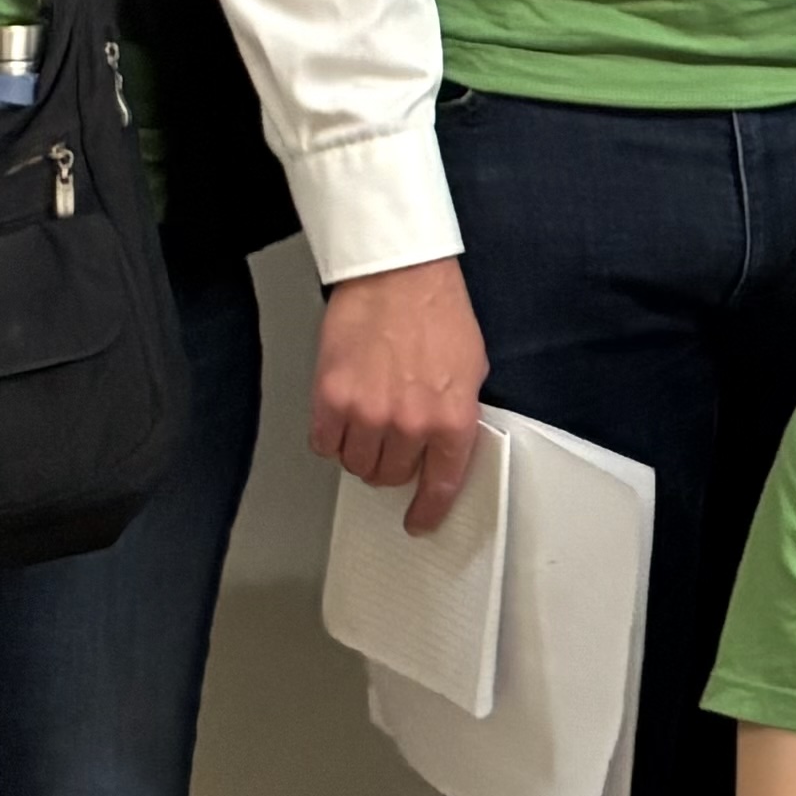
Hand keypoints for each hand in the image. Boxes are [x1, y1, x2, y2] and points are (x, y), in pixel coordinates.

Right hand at [314, 257, 488, 527]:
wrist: (397, 274)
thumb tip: (444, 446)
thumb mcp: (471, 369)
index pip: (440, 486)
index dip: (427, 510)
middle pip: (390, 476)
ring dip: (359, 451)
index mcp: (452, 420)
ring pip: (355, 464)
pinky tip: (341, 413)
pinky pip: (324, 443)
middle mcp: (410, 425)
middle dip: (391, 463)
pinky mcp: (331, 399)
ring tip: (366, 419)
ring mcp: (368, 414)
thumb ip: (456, 415)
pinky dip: (330, 436)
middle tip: (390, 438)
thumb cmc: (436, 311)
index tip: (418, 521)